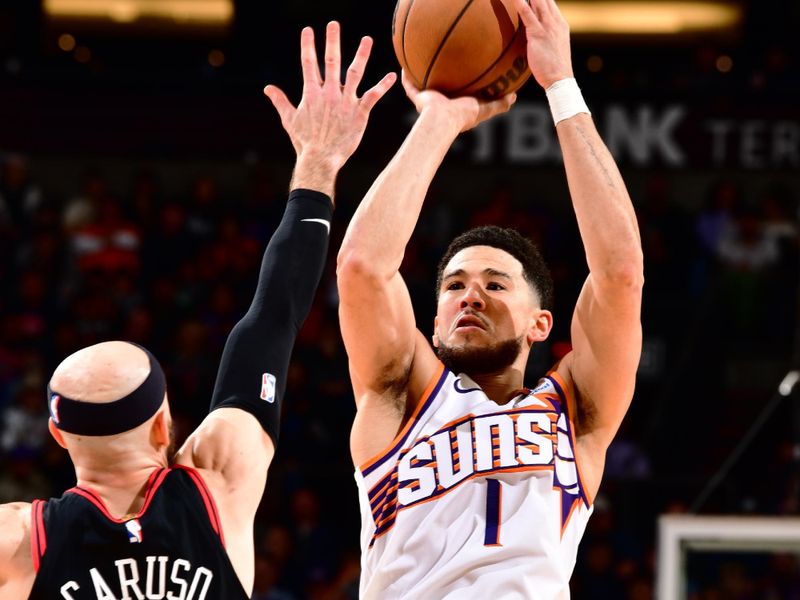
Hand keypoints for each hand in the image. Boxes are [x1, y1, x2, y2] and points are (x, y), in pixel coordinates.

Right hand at [264, 22, 396, 193]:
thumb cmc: (304, 142)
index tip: (308, 30)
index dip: (308, 45)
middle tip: (333, 24)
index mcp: (311, 93)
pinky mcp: (359, 112)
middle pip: (331, 61)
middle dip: (332, 41)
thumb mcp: (289, 120)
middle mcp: (329, 93)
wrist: (320, 159)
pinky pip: (373, 96)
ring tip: (367, 39)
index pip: (308, 63)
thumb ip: (280, 101)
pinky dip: (383, 85)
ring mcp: (345, 101)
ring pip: (355, 73)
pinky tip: (392, 75)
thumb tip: (267, 89)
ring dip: (361, 55)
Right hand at [401, 71, 515, 133]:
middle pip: (441, 91)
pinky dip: (406, 78)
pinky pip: (410, 87)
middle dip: (441, 81)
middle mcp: (442, 105)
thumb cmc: (464, 115)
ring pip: (424, 88)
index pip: (460, 96)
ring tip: (422, 64)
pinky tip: (405, 65)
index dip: (462, 88)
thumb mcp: (486, 108)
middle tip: (445, 67)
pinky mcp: (419, 99)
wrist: (444, 118)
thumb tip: (514, 96)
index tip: (466, 76)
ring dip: (422, 78)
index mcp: (457, 108)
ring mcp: (429, 102)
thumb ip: (500, 104)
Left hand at [512, 0, 573, 89]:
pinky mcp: (538, 34)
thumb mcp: (551, 47)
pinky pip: (527, 15)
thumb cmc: (553, 68)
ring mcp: (548, 26)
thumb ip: (543, 37)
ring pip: (537, 1)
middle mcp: (555, 20)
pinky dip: (521, 4)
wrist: (560, 79)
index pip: (549, 1)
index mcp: (559, 22)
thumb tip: (531, 36)